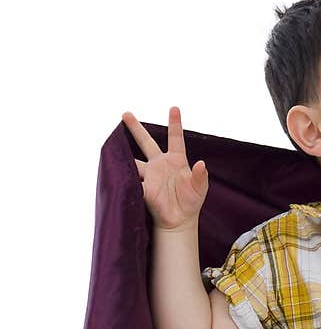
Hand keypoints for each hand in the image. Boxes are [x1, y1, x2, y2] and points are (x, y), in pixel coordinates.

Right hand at [121, 106, 208, 231]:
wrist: (179, 221)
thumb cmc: (191, 202)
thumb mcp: (200, 188)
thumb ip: (200, 176)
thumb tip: (201, 164)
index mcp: (176, 160)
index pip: (175, 138)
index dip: (175, 123)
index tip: (174, 108)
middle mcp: (160, 164)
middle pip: (146, 142)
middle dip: (135, 128)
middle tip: (125, 114)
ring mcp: (150, 175)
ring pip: (133, 161)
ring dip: (124, 154)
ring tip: (112, 142)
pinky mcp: (143, 189)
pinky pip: (132, 181)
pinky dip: (125, 177)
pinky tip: (116, 171)